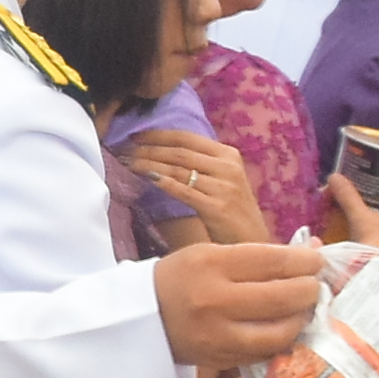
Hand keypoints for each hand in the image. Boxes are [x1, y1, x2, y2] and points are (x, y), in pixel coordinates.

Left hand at [116, 127, 264, 243]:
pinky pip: (184, 190)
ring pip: (178, 169)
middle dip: (148, 149)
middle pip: (180, 152)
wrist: (254, 242)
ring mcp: (224, 187)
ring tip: (128, 163)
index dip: (158, 135)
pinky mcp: (217, 208)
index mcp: (229, 155)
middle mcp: (228, 167)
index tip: (135, 135)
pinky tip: (147, 177)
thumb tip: (164, 153)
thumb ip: (201, 165)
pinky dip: (163, 182)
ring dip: (149, 164)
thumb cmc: (233, 213)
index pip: (187, 138)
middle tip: (123, 149)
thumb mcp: (224, 180)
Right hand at [151, 240, 324, 369]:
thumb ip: (261, 255)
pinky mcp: (221, 360)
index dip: (306, 261)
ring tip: (302, 308)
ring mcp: (218, 336)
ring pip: (280, 332)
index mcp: (211, 264)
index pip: (274, 261)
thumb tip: (313, 251)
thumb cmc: (180, 278)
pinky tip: (284, 327)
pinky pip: (265, 352)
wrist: (141, 318)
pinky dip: (282, 339)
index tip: (317, 260)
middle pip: (282, 297)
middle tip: (314, 285)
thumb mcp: (211, 254)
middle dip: (309, 290)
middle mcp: (214, 301)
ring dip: (300, 319)